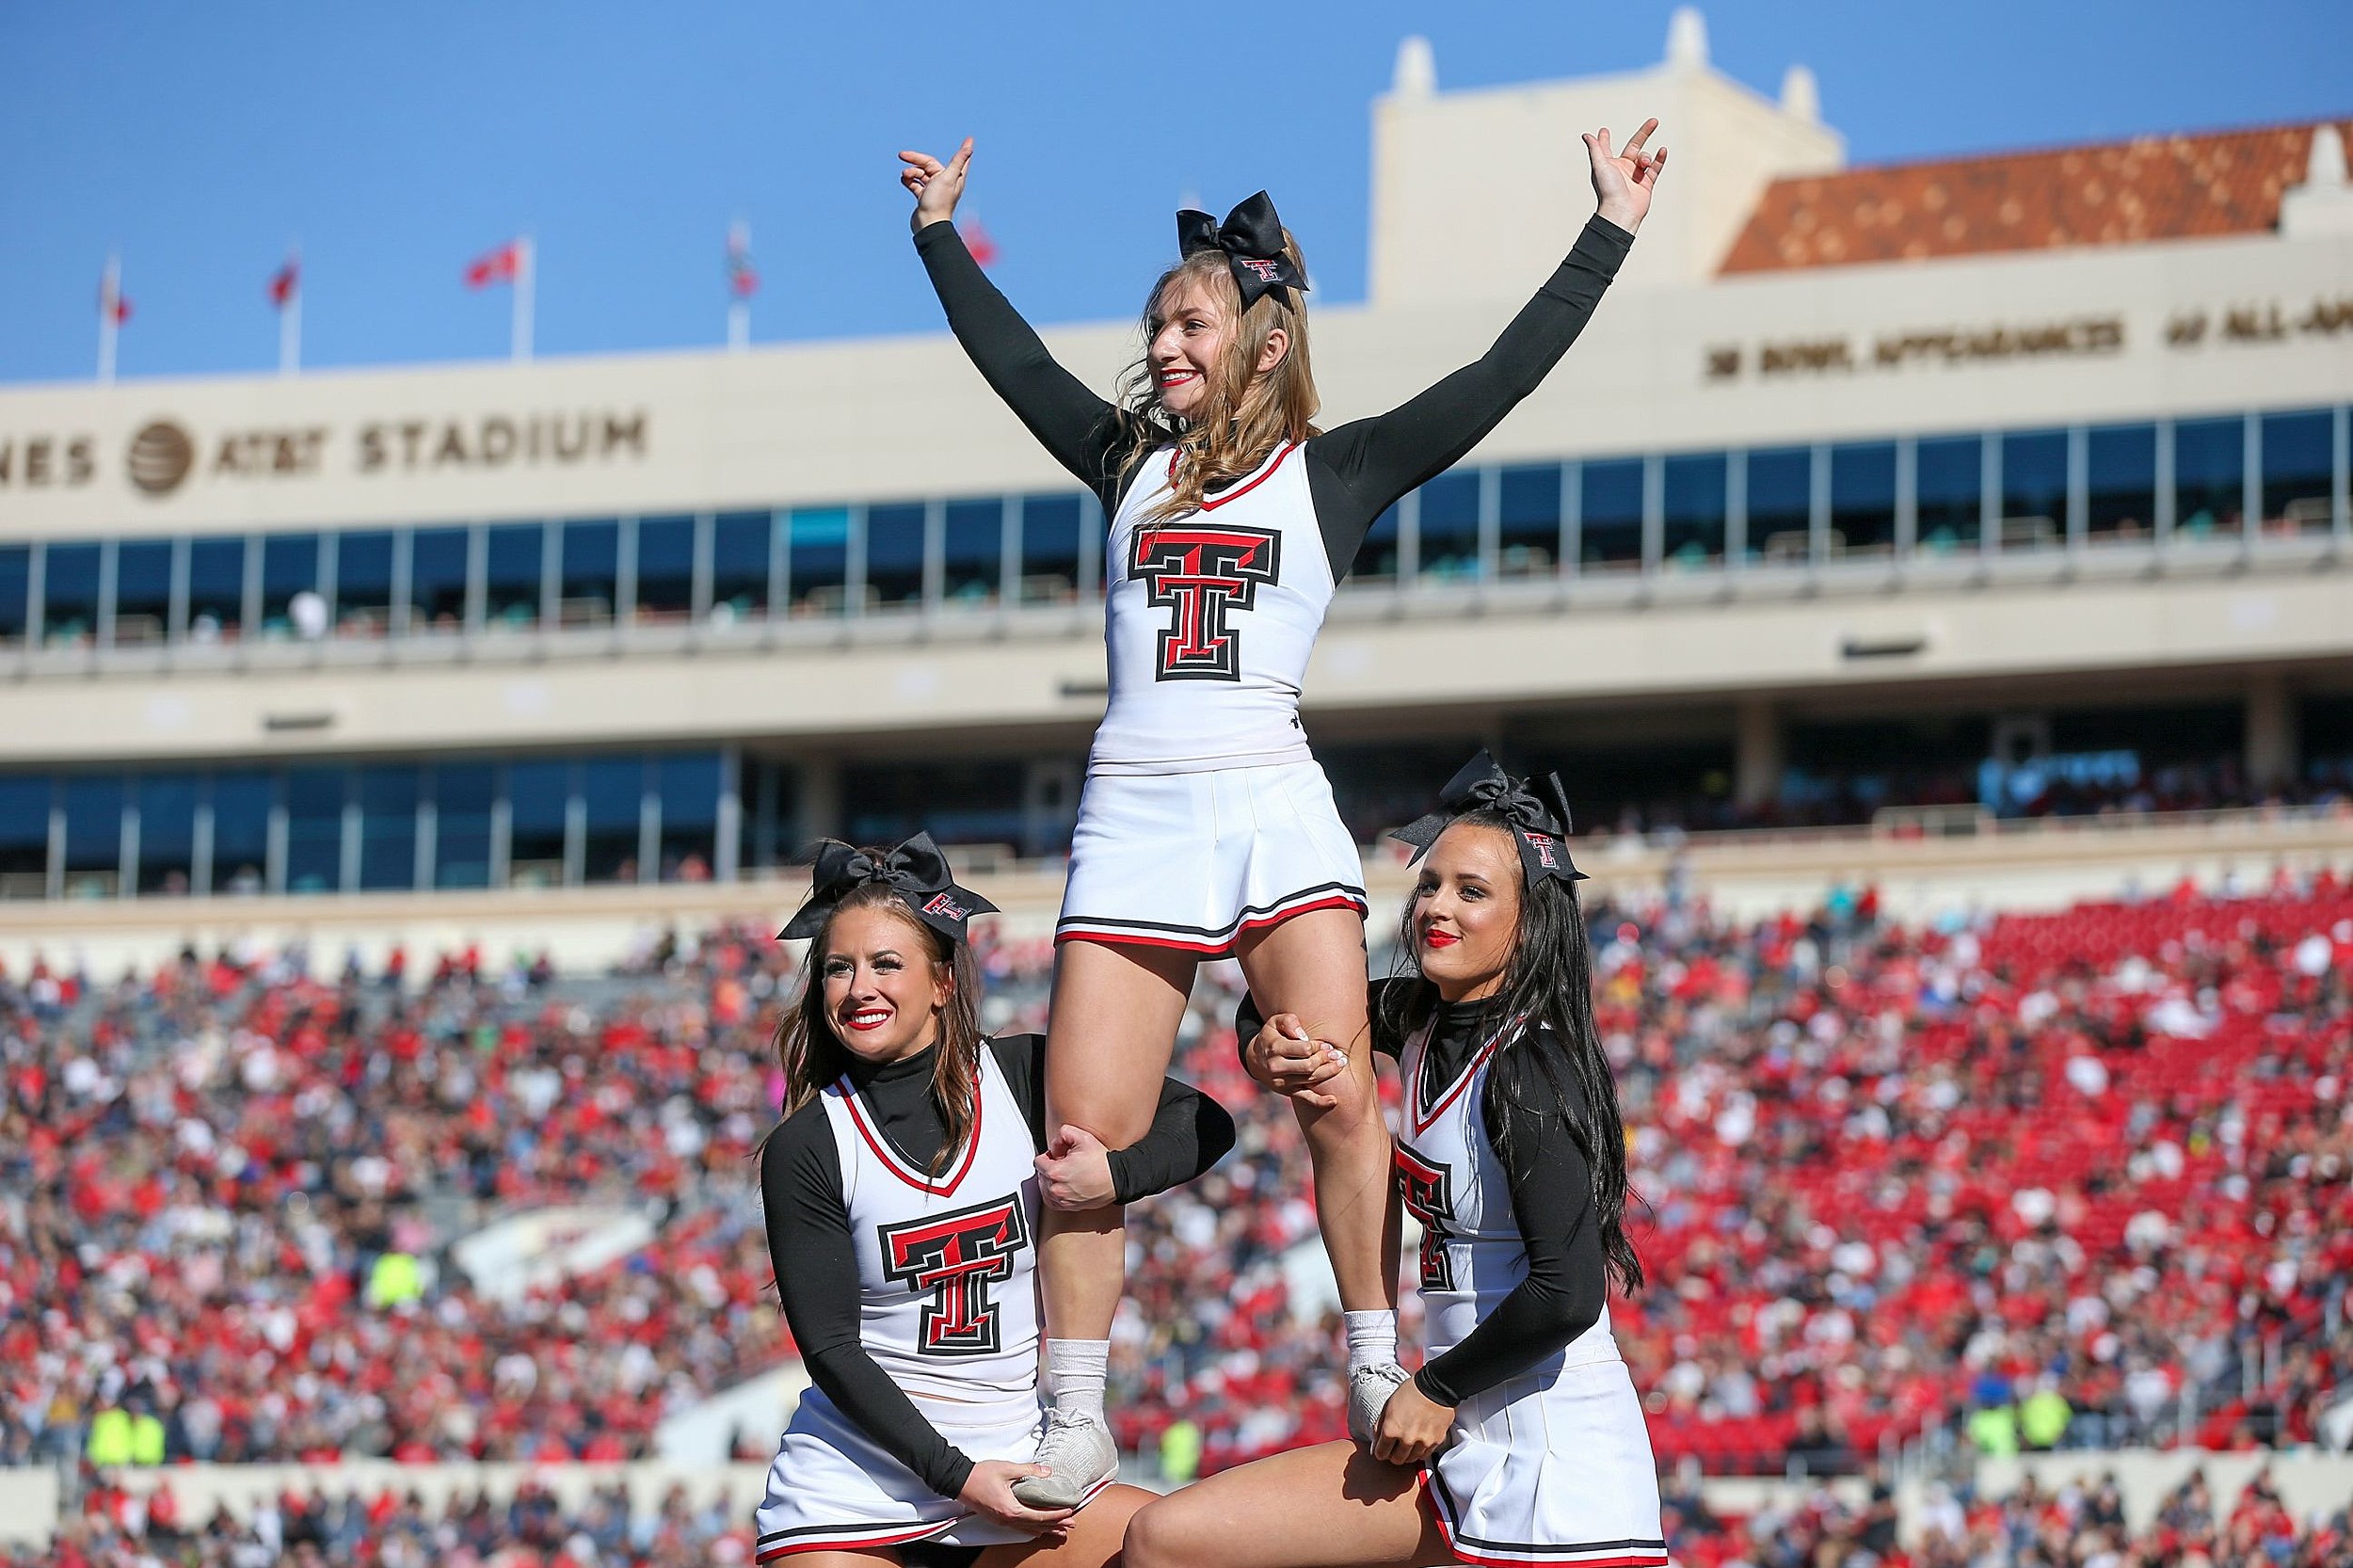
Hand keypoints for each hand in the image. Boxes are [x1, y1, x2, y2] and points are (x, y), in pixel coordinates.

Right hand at [900, 138, 972, 234]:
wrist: (927, 224)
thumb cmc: (939, 201)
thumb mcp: (949, 177)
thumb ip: (958, 161)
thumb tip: (970, 147)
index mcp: (954, 177)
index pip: (959, 159)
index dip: (963, 150)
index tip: (969, 139)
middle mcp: (945, 182)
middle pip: (929, 164)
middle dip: (916, 159)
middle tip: (901, 154)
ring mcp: (933, 190)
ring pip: (920, 173)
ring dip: (911, 172)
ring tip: (905, 175)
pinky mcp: (924, 197)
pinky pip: (915, 183)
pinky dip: (908, 180)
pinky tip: (904, 180)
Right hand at [957, 1460, 1075, 1535]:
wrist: (959, 1481)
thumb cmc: (981, 1474)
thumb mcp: (1007, 1469)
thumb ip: (1029, 1471)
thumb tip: (1048, 1472)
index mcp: (1011, 1509)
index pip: (1039, 1516)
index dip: (1056, 1515)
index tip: (1069, 1512)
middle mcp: (1007, 1520)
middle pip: (1036, 1526)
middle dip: (1055, 1525)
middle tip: (1071, 1525)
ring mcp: (1001, 1521)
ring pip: (1028, 1529)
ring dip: (1045, 1529)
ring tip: (1059, 1531)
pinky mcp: (997, 1519)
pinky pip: (1019, 1528)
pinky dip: (1032, 1529)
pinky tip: (1037, 1529)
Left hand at [1035, 1124, 1116, 1209]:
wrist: (1116, 1179)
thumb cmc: (1101, 1161)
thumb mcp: (1083, 1137)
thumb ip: (1064, 1132)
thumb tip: (1056, 1143)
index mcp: (1056, 1171)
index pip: (1038, 1162)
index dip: (1048, 1155)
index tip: (1058, 1155)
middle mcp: (1056, 1188)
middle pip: (1041, 1175)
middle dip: (1051, 1168)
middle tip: (1066, 1163)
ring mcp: (1062, 1200)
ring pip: (1045, 1188)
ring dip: (1052, 1181)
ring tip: (1067, 1174)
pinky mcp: (1068, 1207)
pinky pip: (1052, 1201)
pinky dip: (1055, 1193)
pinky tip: (1064, 1185)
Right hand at [1245, 1014, 1348, 1109]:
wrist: (1255, 1060)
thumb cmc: (1271, 1037)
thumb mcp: (1275, 1022)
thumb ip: (1289, 1021)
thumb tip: (1303, 1035)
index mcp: (1275, 1048)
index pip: (1303, 1049)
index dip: (1317, 1046)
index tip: (1325, 1044)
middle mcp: (1277, 1067)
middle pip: (1308, 1066)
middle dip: (1325, 1059)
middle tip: (1337, 1054)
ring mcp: (1282, 1082)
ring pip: (1311, 1080)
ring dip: (1329, 1072)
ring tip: (1340, 1064)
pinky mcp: (1287, 1092)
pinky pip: (1305, 1098)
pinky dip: (1320, 1101)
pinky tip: (1333, 1100)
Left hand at [1371, 1376, 1454, 1467]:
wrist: (1435, 1386)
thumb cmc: (1411, 1392)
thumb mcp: (1388, 1405)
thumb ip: (1380, 1425)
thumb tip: (1375, 1442)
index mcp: (1391, 1429)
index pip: (1381, 1454)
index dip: (1380, 1452)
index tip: (1382, 1449)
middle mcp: (1406, 1439)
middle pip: (1397, 1460)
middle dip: (1393, 1455)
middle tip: (1395, 1448)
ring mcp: (1422, 1442)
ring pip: (1412, 1459)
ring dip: (1408, 1454)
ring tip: (1408, 1443)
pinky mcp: (1436, 1441)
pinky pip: (1425, 1454)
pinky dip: (1421, 1451)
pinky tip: (1420, 1441)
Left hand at [1584, 119, 1665, 233]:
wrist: (1621, 211)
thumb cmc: (1607, 190)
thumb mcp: (1600, 165)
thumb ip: (1595, 149)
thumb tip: (1586, 135)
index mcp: (1608, 165)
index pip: (1606, 148)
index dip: (1604, 140)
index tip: (1604, 131)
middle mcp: (1622, 169)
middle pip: (1634, 146)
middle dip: (1644, 133)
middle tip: (1653, 121)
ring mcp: (1635, 176)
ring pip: (1644, 158)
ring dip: (1646, 157)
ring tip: (1643, 164)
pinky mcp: (1646, 183)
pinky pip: (1655, 168)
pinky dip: (1660, 159)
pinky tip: (1663, 150)